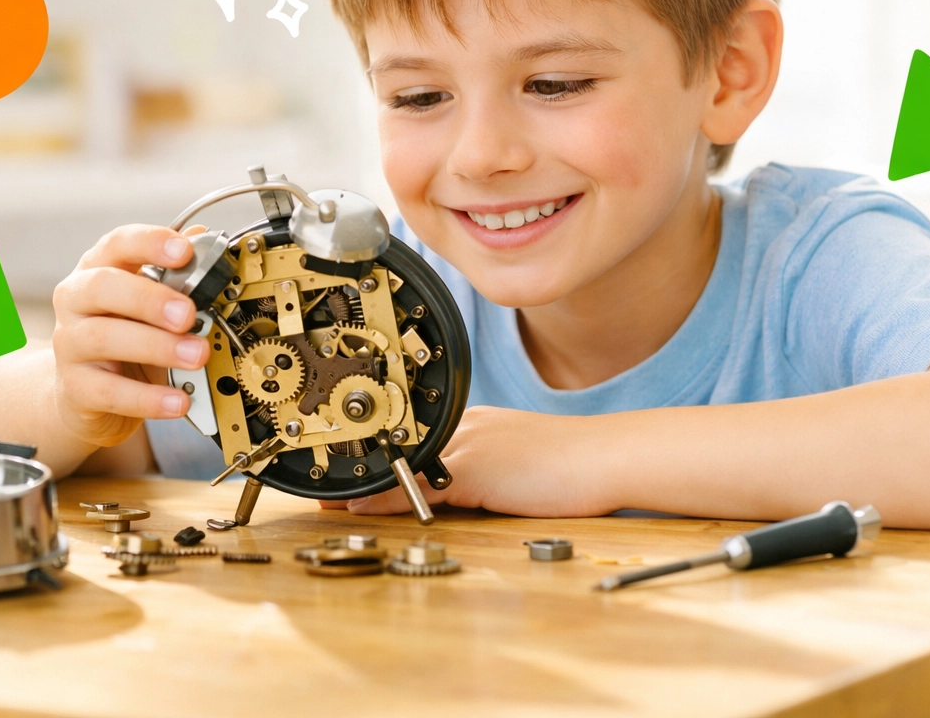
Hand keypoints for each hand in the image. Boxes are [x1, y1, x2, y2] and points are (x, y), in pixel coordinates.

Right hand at [49, 224, 210, 447]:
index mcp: (99, 270)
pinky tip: (178, 399)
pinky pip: (108, 391)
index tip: (184, 251)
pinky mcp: (74, 387)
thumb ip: (177, 275)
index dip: (150, 243)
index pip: (117, 244)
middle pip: (102, 287)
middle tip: (188, 314)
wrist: (86, 394)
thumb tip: (204, 239)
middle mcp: (77, 301)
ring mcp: (70, 344)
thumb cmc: (123, 337)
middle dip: (149, 299)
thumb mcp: (151, 304)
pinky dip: (147, 397)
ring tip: (196, 355)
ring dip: (156, 346)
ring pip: (103, 338)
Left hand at [329, 406, 615, 517]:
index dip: (381, 460)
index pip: (417, 441)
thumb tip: (453, 489)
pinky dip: (387, 498)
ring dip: (366, 484)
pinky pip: (420, 485)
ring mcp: (469, 445)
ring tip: (328, 499)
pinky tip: (362, 507)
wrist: (606, 456)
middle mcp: (466, 426)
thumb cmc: (574, 462)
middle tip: (323, 488)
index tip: (351, 474)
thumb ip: (482, 469)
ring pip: (404, 465)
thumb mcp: (517, 461)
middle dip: (363, 468)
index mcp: (475, 422)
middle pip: (402, 449)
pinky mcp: (476, 470)